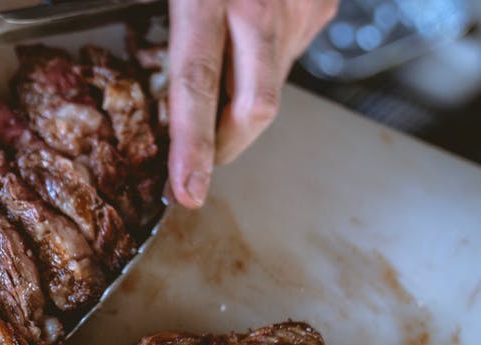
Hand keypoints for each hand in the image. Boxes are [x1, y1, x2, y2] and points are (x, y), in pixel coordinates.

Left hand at [168, 0, 336, 207]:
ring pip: (271, 87)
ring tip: (221, 72)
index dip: (192, 146)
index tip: (187, 190)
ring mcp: (298, 9)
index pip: (197, 87)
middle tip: (199, 165)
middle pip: (252, 108)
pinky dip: (264, 64)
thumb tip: (159, 96)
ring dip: (242, 101)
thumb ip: (171, 34)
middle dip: (224, 147)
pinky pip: (288, 56)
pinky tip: (249, 38)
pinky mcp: (321, 8)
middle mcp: (258, 8)